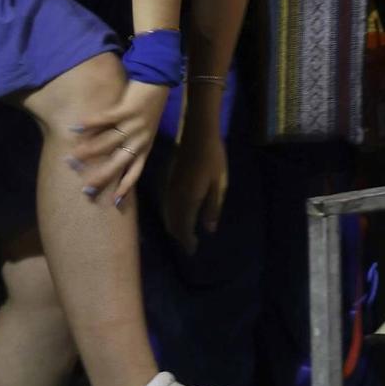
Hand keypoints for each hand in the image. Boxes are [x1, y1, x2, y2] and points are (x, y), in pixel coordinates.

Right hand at [67, 79, 172, 206]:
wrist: (159, 81)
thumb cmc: (148, 108)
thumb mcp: (144, 130)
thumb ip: (131, 144)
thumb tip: (111, 160)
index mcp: (145, 146)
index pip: (136, 170)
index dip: (126, 185)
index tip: (114, 202)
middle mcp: (141, 138)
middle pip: (120, 162)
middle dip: (103, 176)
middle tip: (86, 188)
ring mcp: (135, 124)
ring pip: (109, 141)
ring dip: (90, 150)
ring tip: (72, 156)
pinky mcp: (129, 108)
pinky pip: (107, 118)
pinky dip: (91, 123)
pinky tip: (76, 126)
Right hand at [161, 126, 227, 253]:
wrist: (197, 134)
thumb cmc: (213, 158)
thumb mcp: (218, 184)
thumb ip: (213, 207)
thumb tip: (208, 230)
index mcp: (187, 201)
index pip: (183, 228)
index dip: (187, 242)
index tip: (193, 251)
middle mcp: (174, 198)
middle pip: (172, 224)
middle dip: (180, 236)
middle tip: (190, 244)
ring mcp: (168, 189)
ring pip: (167, 215)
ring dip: (175, 226)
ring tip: (186, 232)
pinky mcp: (167, 181)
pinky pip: (166, 205)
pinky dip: (171, 215)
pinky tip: (179, 213)